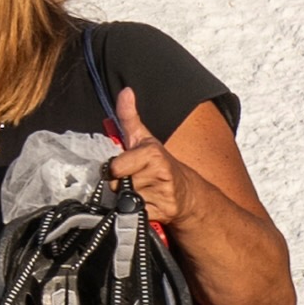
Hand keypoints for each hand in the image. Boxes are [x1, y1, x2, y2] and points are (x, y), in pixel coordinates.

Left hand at [105, 88, 184, 232]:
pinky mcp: (162, 212)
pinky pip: (134, 213)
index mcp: (151, 152)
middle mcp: (158, 172)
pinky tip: (148, 204)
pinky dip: (137, 211)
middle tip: (134, 179)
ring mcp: (162, 193)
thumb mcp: (144, 138)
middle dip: (120, 184)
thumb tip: (125, 91)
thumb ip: (129, 117)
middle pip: (117, 184)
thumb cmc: (159, 165)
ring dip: (129, 198)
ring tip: (143, 191)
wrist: (187, 194)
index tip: (123, 167)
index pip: (116, 167)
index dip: (116, 169)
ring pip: (125, 199)